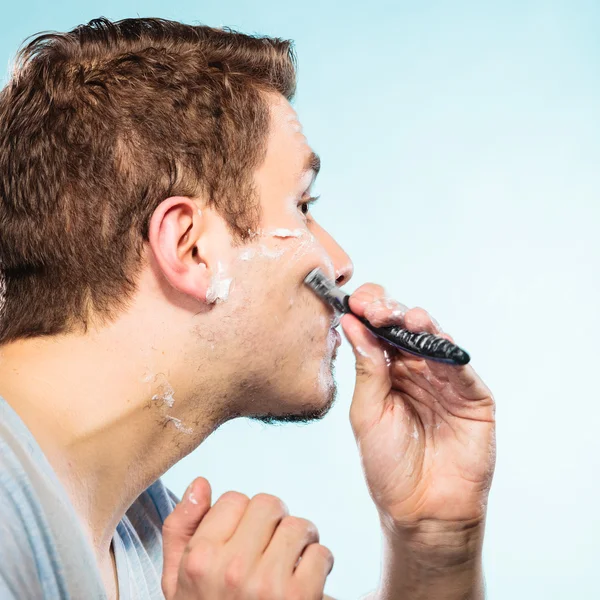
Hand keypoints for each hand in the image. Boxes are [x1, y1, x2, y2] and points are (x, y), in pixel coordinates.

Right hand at [161, 478, 333, 598]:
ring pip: (298, 525)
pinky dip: (319, 565)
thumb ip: (182, 529)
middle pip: (269, 503)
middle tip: (273, 544)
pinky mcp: (299, 597)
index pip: (234, 499)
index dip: (242, 517)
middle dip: (274, 521)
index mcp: (200, 559)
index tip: (245, 539)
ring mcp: (267, 584)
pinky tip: (306, 582)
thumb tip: (200, 483)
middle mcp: (231, 568)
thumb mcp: (178, 582)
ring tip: (292, 561)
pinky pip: (320, 553)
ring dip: (301, 541)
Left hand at [340, 285, 495, 539]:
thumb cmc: (388, 464)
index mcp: (386, 372)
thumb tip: (349, 322)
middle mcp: (416, 370)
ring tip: (406, 317)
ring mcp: (445, 381)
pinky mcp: (472, 396)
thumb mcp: (367, 412)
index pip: (378, 330)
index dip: (368, 313)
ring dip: (420, 324)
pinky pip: (461, 367)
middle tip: (375, 307)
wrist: (422, 510)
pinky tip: (433, 339)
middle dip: (390, 312)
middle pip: (405, 327)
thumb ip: (365, 368)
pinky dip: (448, 352)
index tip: (354, 303)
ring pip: (434, 340)